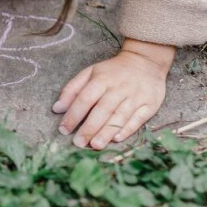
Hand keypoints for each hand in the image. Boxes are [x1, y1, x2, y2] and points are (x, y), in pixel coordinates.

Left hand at [53, 39, 174, 149]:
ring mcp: (136, 96)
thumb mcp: (90, 72)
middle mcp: (119, 88)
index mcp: (102, 79)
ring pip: (120, 116)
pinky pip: (138, 119)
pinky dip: (127, 129)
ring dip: (106, 132)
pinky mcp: (150, 104)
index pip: (85, 99)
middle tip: (79, 143)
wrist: (145, 61)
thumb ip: (72, 89)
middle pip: (102, 110)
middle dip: (89, 128)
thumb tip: (57, 108)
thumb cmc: (112, 71)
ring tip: (95, 145)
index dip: (73, 115)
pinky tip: (116, 138)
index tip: (63, 130)